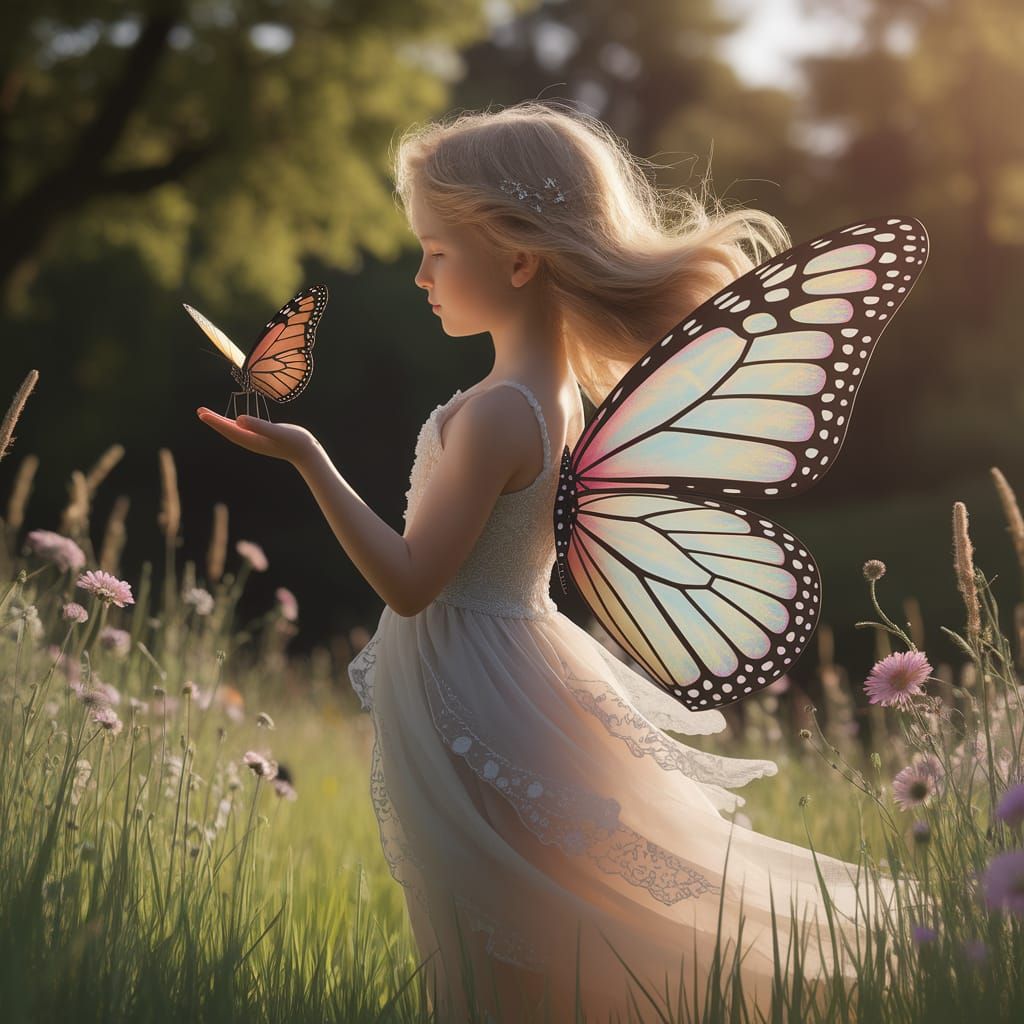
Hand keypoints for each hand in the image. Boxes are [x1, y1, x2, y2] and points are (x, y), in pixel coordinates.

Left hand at [196, 408, 318, 467]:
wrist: (307, 453)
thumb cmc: (295, 441)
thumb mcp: (278, 431)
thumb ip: (259, 425)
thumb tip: (238, 419)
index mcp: (252, 440)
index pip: (229, 430)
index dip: (215, 421)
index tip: (202, 413)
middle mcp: (251, 442)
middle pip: (228, 431)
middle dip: (214, 421)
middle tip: (200, 411)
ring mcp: (257, 441)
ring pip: (234, 431)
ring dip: (221, 423)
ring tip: (209, 415)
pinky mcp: (262, 439)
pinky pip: (243, 431)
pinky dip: (234, 425)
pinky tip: (233, 421)